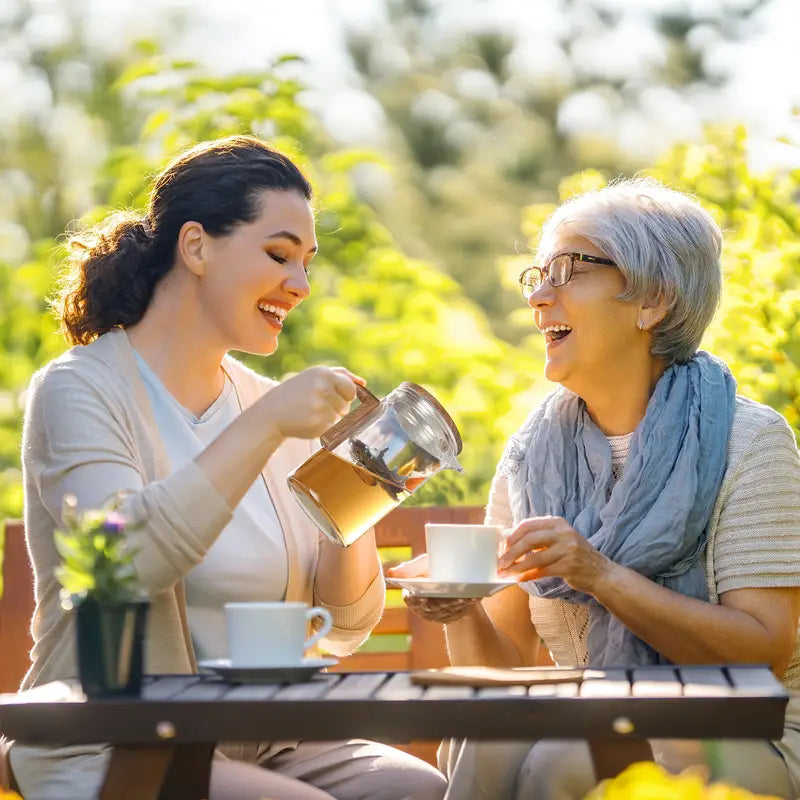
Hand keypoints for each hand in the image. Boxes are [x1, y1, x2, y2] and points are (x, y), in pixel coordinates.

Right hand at [262, 366, 363, 438]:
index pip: (351, 388)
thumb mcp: (313, 376)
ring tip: (309, 413)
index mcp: (324, 373)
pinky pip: (332, 428)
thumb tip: (363, 383)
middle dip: (336, 407)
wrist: (270, 414)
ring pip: (340, 417)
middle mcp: (323, 388)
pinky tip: (307, 422)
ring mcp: (321, 406)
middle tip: (316, 406)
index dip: (345, 396)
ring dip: (328, 418)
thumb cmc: (294, 393)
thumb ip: (340, 375)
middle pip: (346, 405)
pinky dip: (322, 428)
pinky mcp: (319, 424)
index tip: (332, 397)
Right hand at [387, 555, 480, 624]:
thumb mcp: (422, 565)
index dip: (416, 600)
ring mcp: (438, 615)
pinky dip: (467, 606)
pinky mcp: (452, 617)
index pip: (412, 601)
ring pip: (448, 611)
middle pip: (434, 607)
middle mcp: (424, 608)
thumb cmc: (433, 568)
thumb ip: (411, 568)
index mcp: (412, 595)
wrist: (451, 579)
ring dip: (458, 604)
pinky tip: (475, 598)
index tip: (420, 596)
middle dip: (444, 602)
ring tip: (468, 595)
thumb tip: (391, 573)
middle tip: (455, 595)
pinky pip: (460, 613)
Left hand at [497, 516, 612, 595]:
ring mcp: (567, 549)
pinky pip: (542, 571)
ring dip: (516, 567)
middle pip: (529, 540)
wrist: (602, 573)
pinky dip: (528, 575)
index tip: (502, 547)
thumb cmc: (575, 556)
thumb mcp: (560, 539)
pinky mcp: (568, 566)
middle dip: (511, 552)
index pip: (528, 525)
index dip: (512, 536)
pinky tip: (520, 579)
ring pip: (534, 558)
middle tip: (500, 563)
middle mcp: (563, 533)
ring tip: (506, 573)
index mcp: (558, 523)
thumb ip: (540, 538)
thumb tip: (510, 541)